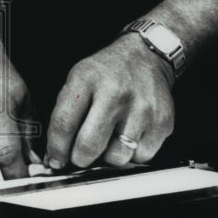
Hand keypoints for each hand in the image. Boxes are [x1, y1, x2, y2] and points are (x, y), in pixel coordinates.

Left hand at [45, 34, 174, 168]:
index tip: (55, 160)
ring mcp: (141, 109)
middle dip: (79, 159)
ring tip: (108, 140)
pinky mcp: (162, 122)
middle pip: (89, 146)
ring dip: (108, 157)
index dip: (56, 149)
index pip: (64, 123)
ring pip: (116, 158)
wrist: (145, 57)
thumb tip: (57, 153)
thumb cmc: (107, 72)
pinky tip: (128, 136)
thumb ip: (65, 112)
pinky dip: (132, 154)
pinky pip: (141, 157)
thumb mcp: (77, 78)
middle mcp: (114, 93)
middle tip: (80, 156)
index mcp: (86, 79)